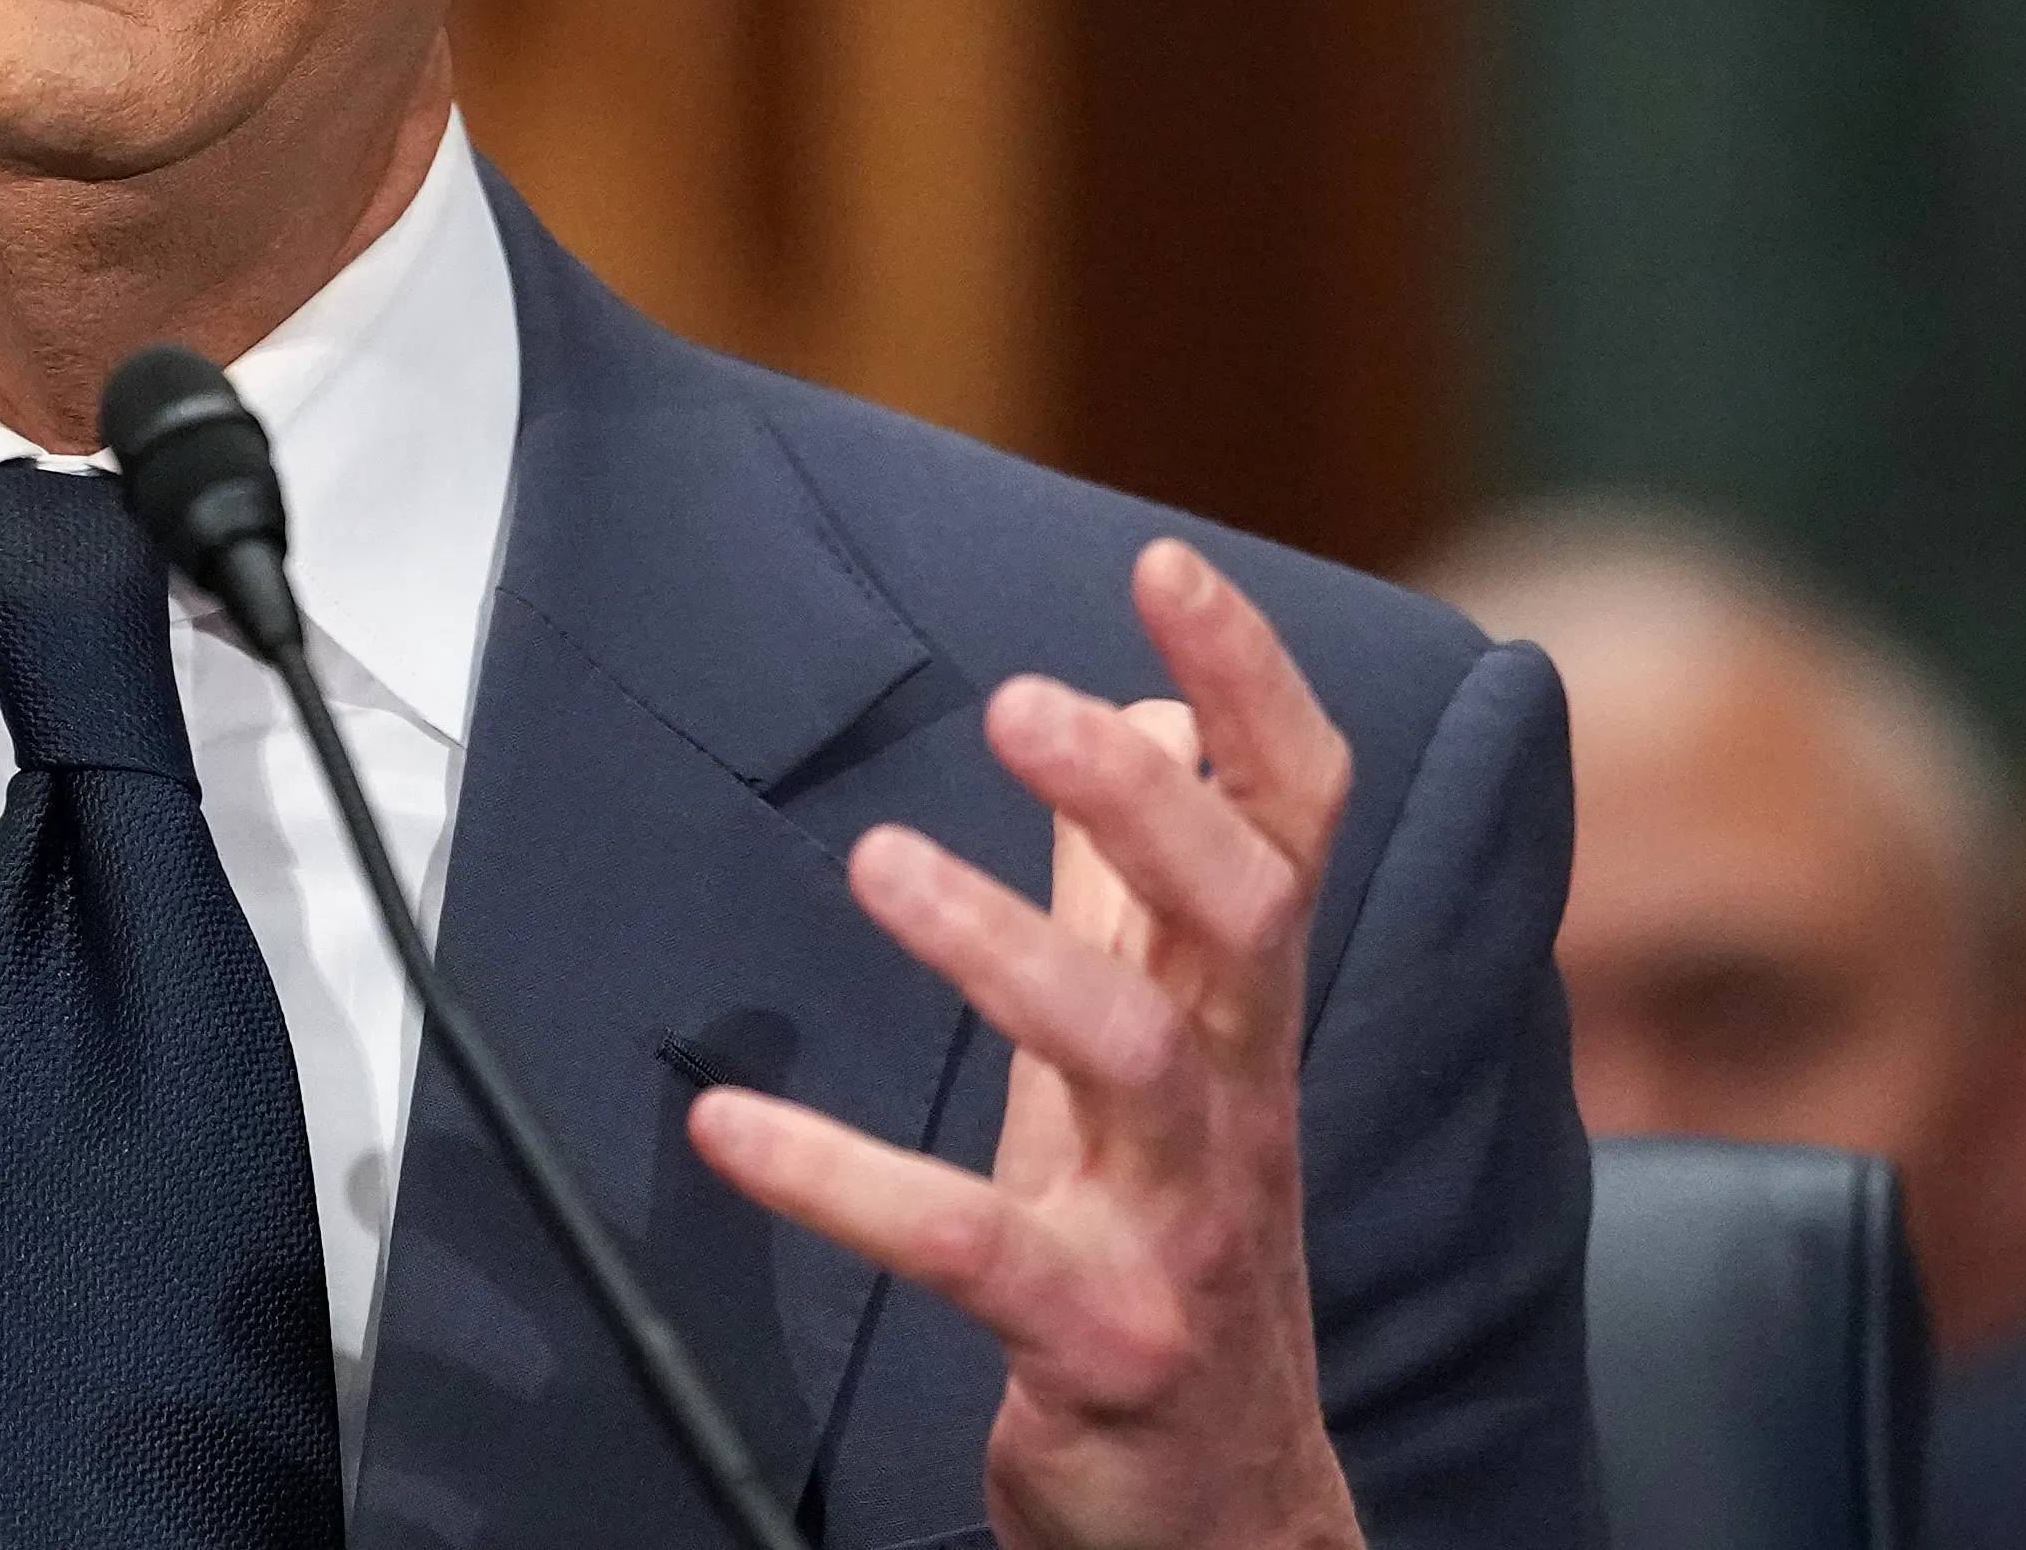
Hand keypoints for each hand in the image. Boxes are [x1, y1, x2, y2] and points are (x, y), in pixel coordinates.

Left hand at [684, 539, 1359, 1549]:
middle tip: (1022, 700)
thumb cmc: (1168, 1247)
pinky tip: (730, 1129)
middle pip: (1245, 917)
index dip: (1254, 693)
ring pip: (1131, 1062)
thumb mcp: (1156, 1056)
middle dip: (1145, 805)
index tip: (1164, 569)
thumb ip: (1136, 893)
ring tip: (879, 863)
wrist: (1219, 1517)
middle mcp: (1238, 1106)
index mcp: (1244, 1020)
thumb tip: (1134, 715)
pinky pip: (973, 1245)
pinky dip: (844, 1181)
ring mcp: (1184, 1227)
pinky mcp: (1103, 1341)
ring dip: (1004, 951)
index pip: (1295, 825)